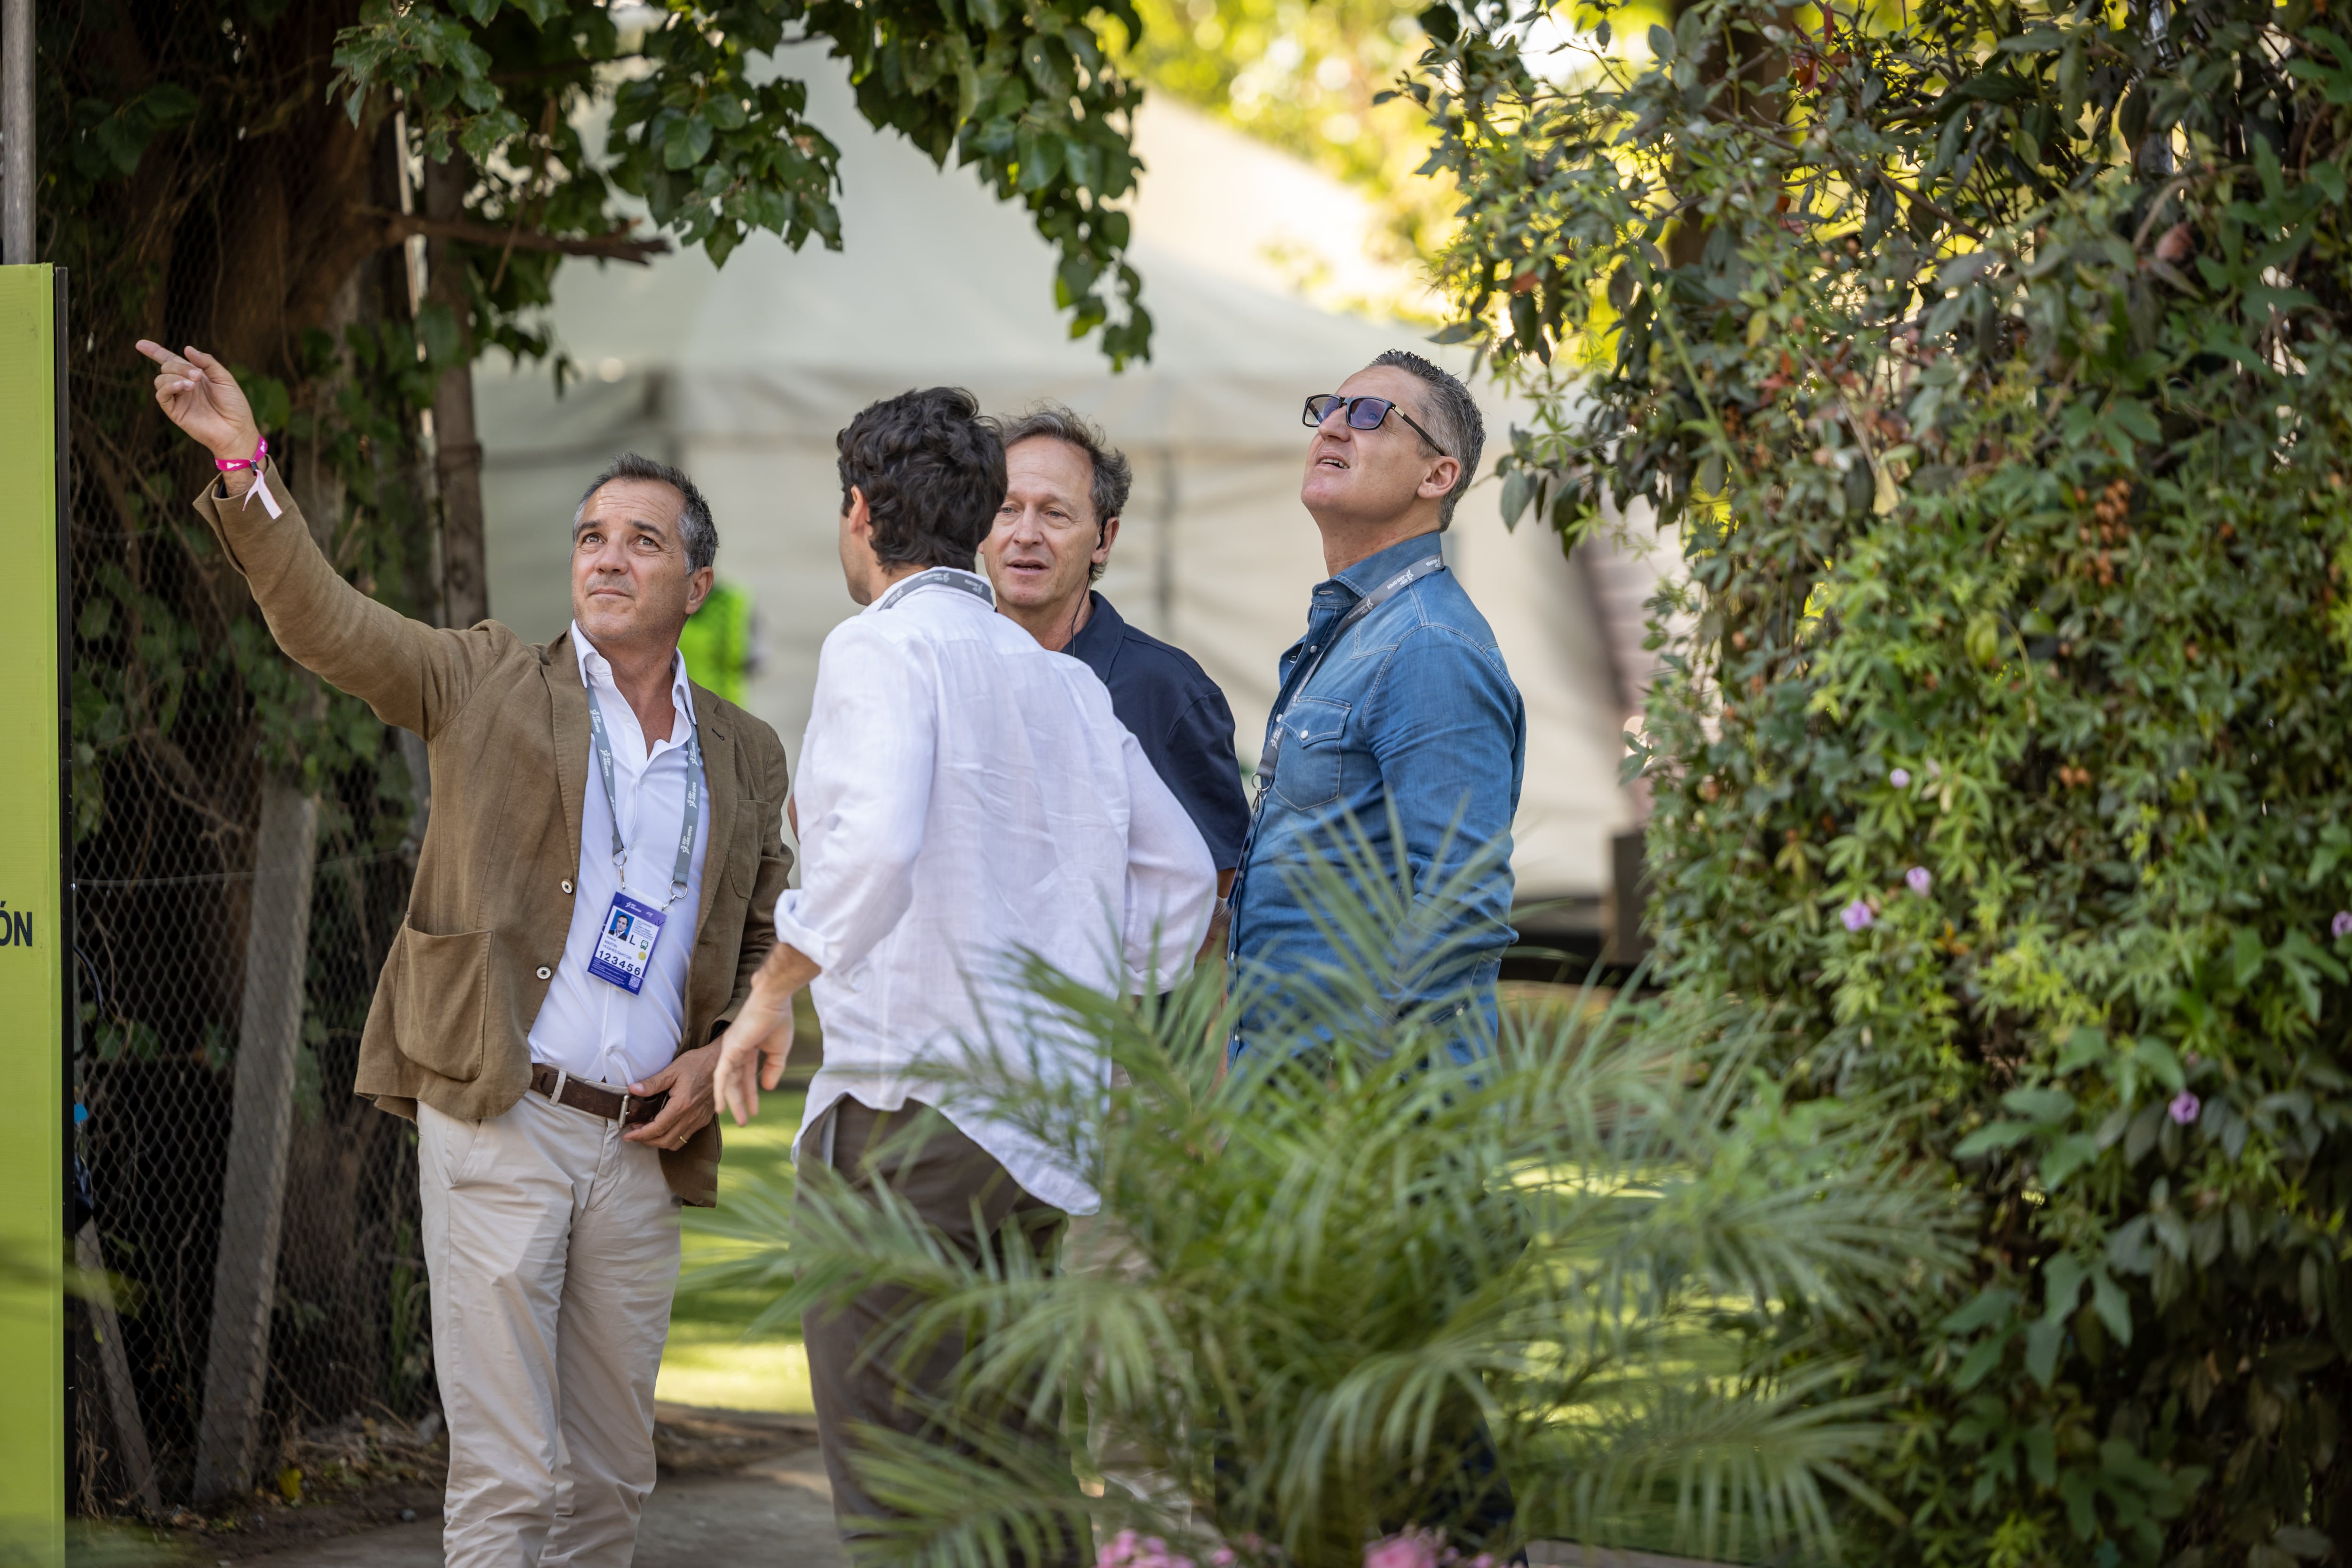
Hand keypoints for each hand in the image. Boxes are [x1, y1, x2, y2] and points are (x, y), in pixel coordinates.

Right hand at [134, 341, 261, 469]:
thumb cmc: (234, 405)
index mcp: (194, 375)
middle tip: (197, 376)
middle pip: (166, 367)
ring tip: (193, 384)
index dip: (155, 351)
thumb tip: (187, 348)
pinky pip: (162, 395)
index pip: (170, 360)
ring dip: (175, 376)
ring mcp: (178, 398)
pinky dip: (169, 387)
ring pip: (160, 379)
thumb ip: (207, 362)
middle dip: (180, 367)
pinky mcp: (174, 411)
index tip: (140, 344)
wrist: (237, 430)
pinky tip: (183, 387)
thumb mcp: (224, 378)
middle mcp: (183, 385)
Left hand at [621, 1042, 720, 1150]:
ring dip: (659, 1142)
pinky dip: (672, 1137)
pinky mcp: (704, 1119)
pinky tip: (665, 1127)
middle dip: (646, 1141)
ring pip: (676, 1143)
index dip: (640, 1135)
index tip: (628, 1136)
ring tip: (648, 1132)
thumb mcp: (672, 1070)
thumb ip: (652, 1083)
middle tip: (634, 1134)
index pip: (657, 1128)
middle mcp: (692, 1116)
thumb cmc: (697, 1063)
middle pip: (665, 1140)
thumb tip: (632, 1089)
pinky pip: (686, 1136)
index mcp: (682, 1105)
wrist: (721, 1062)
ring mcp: (699, 1119)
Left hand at [715, 987, 795, 1126]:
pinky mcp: (729, 1050)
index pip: (747, 1076)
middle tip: (744, 1121)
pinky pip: (722, 1075)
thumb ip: (774, 1069)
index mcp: (747, 1048)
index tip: (754, 1111)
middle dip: (740, 1102)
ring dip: (733, 1102)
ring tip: (740, 1120)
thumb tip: (768, 1088)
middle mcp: (735, 1051)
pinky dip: (720, 1092)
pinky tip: (721, 1108)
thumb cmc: (778, 1019)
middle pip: (735, 1082)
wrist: (774, 1000)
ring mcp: (730, 1050)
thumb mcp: (780, 1050)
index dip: (751, 1093)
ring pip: (728, 1082)